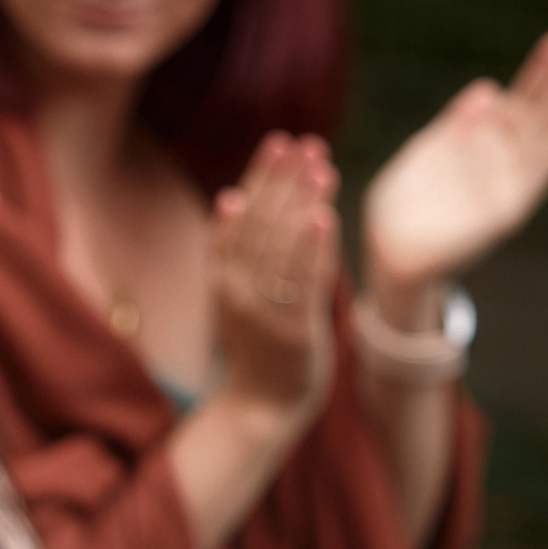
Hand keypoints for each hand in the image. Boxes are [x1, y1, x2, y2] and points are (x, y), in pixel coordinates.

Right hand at [211, 133, 337, 422]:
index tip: (280, 141)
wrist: (260, 407)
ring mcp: (263, 311)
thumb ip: (244, 250)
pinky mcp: (291, 332)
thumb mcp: (239, 294)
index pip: (240, 215)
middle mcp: (237, 289)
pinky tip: (323, 217)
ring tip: (320, 168)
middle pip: (260, 224)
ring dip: (300, 204)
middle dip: (283, 181)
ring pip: (281, 247)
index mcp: (223, 276)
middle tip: (305, 144)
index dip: (260, 176)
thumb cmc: (258, 345)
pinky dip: (312, 249)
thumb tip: (244, 194)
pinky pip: (302, 283)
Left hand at [361, 30, 547, 304]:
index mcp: (480, 145)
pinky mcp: (504, 211)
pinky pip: (535, 175)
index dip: (538, 73)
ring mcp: (504, 185)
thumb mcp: (429, 152)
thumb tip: (488, 89)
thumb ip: (457, 124)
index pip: (517, 101)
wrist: (389, 252)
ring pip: (541, 138)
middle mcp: (499, 163)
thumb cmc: (406, 204)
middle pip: (535, 114)